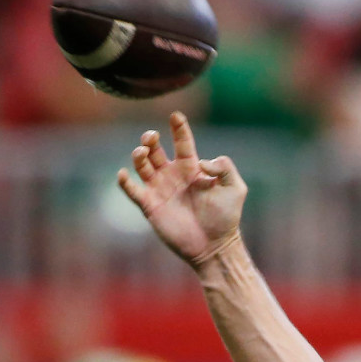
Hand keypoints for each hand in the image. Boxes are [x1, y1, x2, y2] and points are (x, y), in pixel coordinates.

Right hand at [117, 111, 246, 265]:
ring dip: (139, 155)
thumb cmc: (226, 218)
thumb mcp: (235, 188)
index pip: (182, 141)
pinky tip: (125, 174)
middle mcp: (173, 175)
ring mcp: (160, 189)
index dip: (178, 127)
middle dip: (150, 138)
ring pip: (142, 164)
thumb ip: (225, 167)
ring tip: (143, 152)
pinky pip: (132, 190)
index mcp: (192, 168)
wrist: (214, 246)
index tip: (176, 115)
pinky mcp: (150, 206)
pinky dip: (125, 181)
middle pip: (155, 149)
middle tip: (152, 137)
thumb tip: (202, 161)